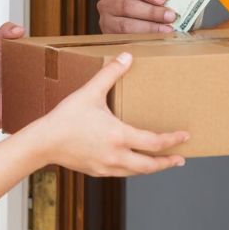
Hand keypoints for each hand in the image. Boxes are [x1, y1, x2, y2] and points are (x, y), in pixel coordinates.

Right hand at [27, 52, 187, 175]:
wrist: (43, 142)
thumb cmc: (65, 118)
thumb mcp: (90, 91)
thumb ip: (110, 73)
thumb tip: (127, 56)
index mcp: (119, 136)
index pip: (154, 142)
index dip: (173, 140)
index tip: (185, 136)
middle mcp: (116, 156)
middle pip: (150, 165)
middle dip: (168, 162)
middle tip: (181, 158)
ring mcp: (107, 167)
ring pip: (137, 172)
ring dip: (152, 167)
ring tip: (162, 162)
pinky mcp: (97, 171)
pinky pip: (122, 173)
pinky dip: (134, 169)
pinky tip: (134, 163)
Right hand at [97, 0, 176, 33]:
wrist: (119, 18)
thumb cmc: (136, 1)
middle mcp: (107, 3)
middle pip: (127, 6)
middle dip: (151, 12)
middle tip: (170, 16)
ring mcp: (106, 21)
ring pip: (126, 25)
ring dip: (149, 28)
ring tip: (167, 29)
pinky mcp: (110, 37)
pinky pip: (126, 39)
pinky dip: (144, 39)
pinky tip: (158, 38)